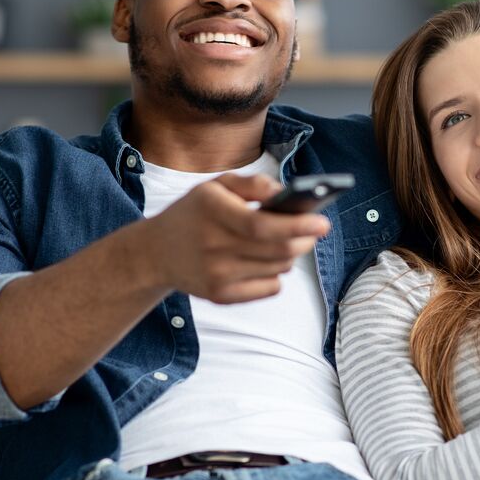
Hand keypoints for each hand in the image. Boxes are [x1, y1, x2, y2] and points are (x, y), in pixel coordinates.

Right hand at [149, 173, 330, 303]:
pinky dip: (276, 275)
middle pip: (277, 251)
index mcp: (212, 211)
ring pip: (278, 269)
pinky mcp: (220, 296)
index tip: (323, 222)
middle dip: (304, 240)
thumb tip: (285, 194)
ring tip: (286, 242)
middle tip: (315, 230)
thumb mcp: (216, 186)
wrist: (156, 252)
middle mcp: (212, 246)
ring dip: (291, 255)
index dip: (298, 226)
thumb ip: (253, 183)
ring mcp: (215, 275)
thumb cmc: (195, 213)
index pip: (262, 225)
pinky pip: (269, 289)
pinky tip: (264, 261)